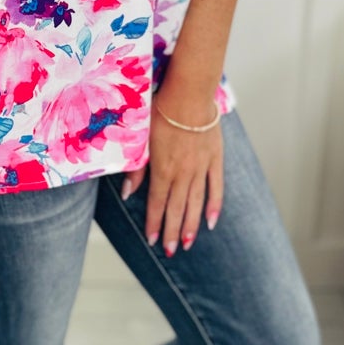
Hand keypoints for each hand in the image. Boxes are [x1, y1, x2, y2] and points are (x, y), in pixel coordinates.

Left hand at [122, 90, 223, 254]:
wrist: (189, 93)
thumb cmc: (160, 111)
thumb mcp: (141, 138)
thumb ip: (136, 168)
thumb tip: (127, 193)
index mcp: (162, 168)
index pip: (157, 203)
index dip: (154, 223)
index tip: (153, 240)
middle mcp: (182, 173)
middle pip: (177, 208)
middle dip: (173, 232)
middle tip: (171, 251)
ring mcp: (201, 167)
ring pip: (196, 203)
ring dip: (192, 225)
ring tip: (188, 244)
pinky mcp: (215, 159)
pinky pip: (216, 188)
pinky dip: (214, 206)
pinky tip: (211, 222)